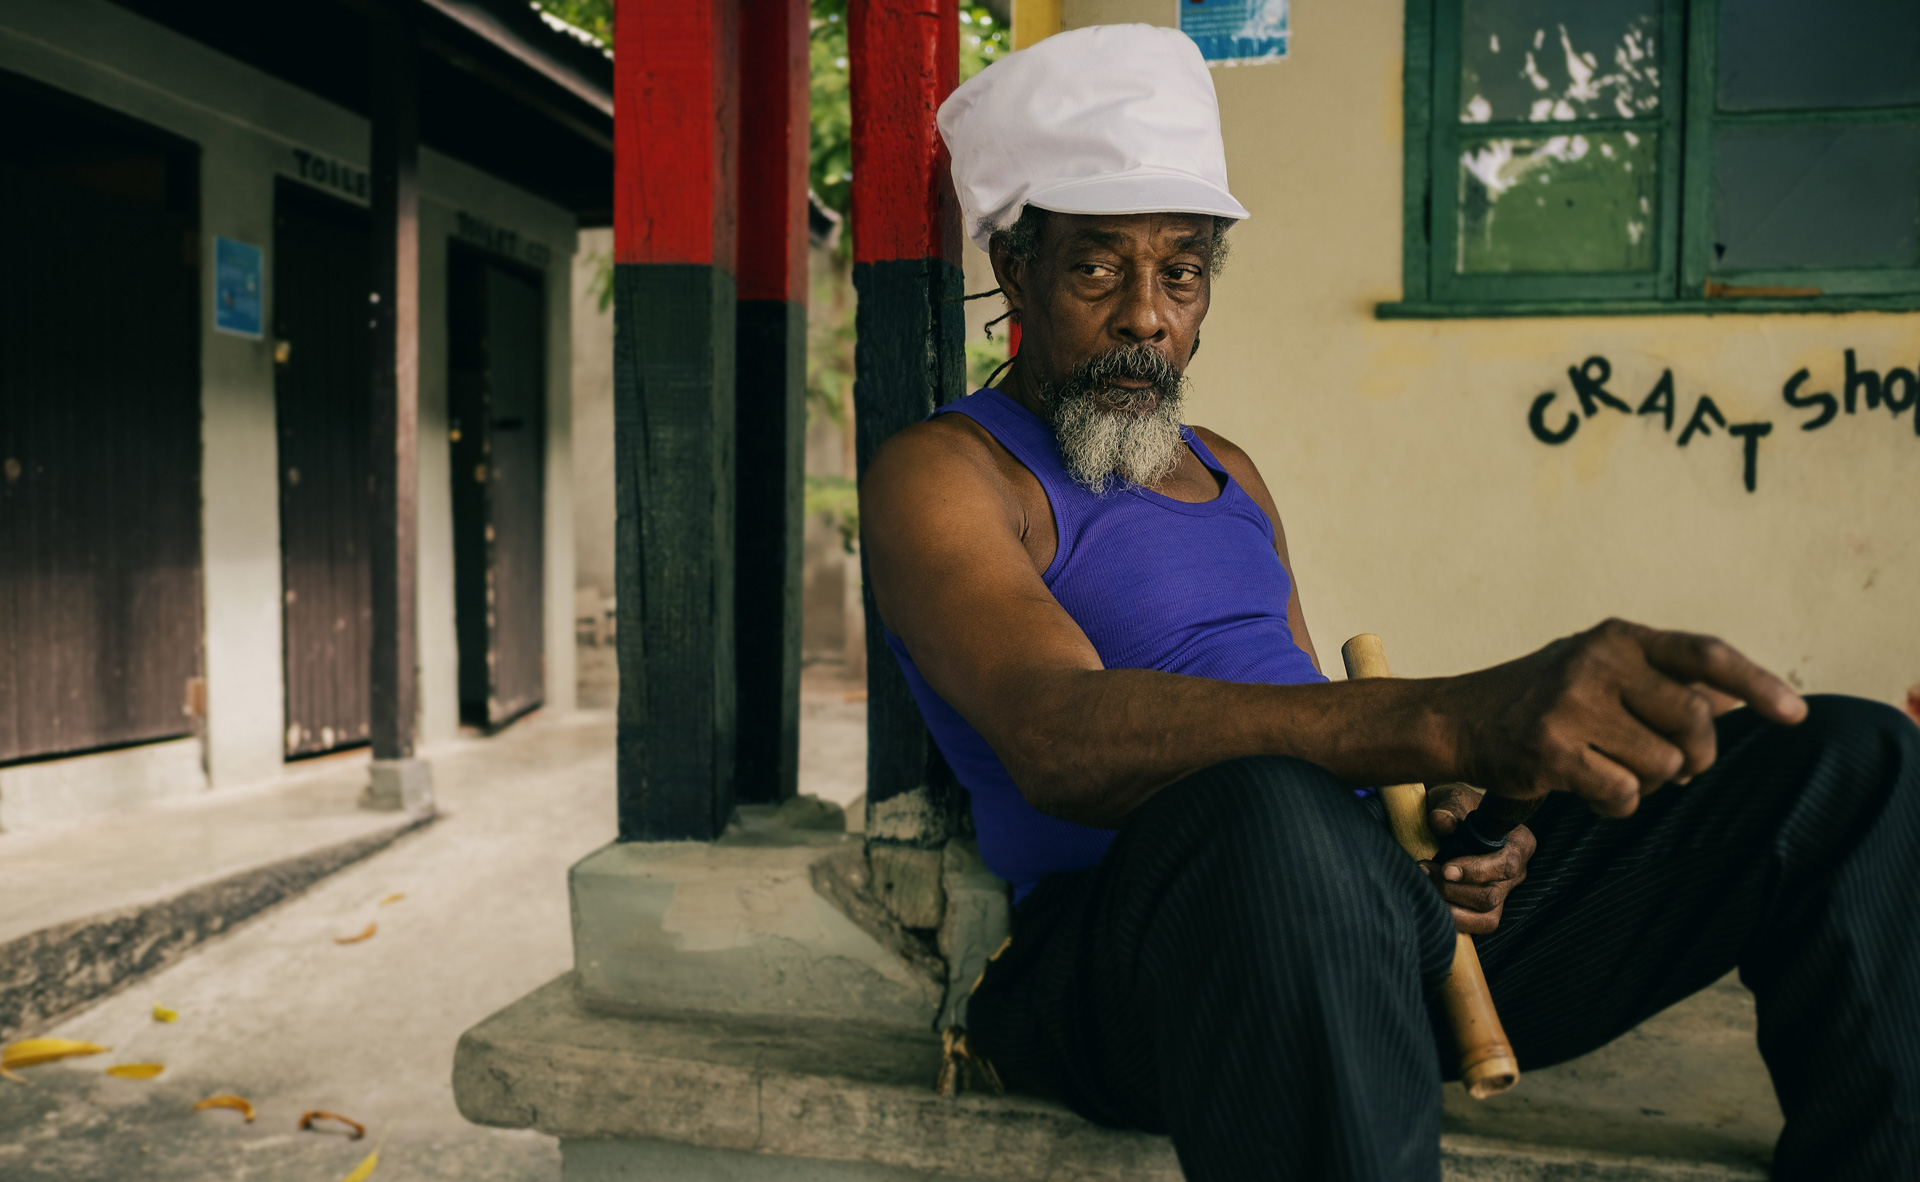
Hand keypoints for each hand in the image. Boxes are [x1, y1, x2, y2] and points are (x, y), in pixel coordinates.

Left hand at [1421, 783, 1533, 934]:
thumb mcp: (1452, 798)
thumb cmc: (1456, 807)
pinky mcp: (1486, 910)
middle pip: (1492, 895)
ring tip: (1425, 886)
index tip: (1445, 868)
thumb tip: (1440, 822)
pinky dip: (1451, 919)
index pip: (1506, 865)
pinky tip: (1430, 902)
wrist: (1450, 818)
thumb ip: (1449, 808)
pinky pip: (1475, 926)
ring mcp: (1503, 894)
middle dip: (1453, 889)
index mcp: (1519, 843)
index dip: (1476, 871)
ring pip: (1487, 918)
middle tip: (1423, 870)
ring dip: (1451, 908)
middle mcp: (1517, 872)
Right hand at [1449, 619, 1806, 819]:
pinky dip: (1617, 805)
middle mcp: (1597, 662)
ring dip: (1646, 783)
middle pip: (1694, 723)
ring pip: (1661, 767)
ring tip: (1609, 768)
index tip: (1795, 716)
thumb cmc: (1544, 698)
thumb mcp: (1603, 672)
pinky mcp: (1551, 749)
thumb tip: (1740, 701)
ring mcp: (1572, 704)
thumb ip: (1665, 682)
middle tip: (1674, 767)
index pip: (1705, 655)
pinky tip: (1589, 789)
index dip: (1757, 684)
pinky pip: (1624, 796)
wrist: (1460, 718)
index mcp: (1619, 637)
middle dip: (1695, 756)